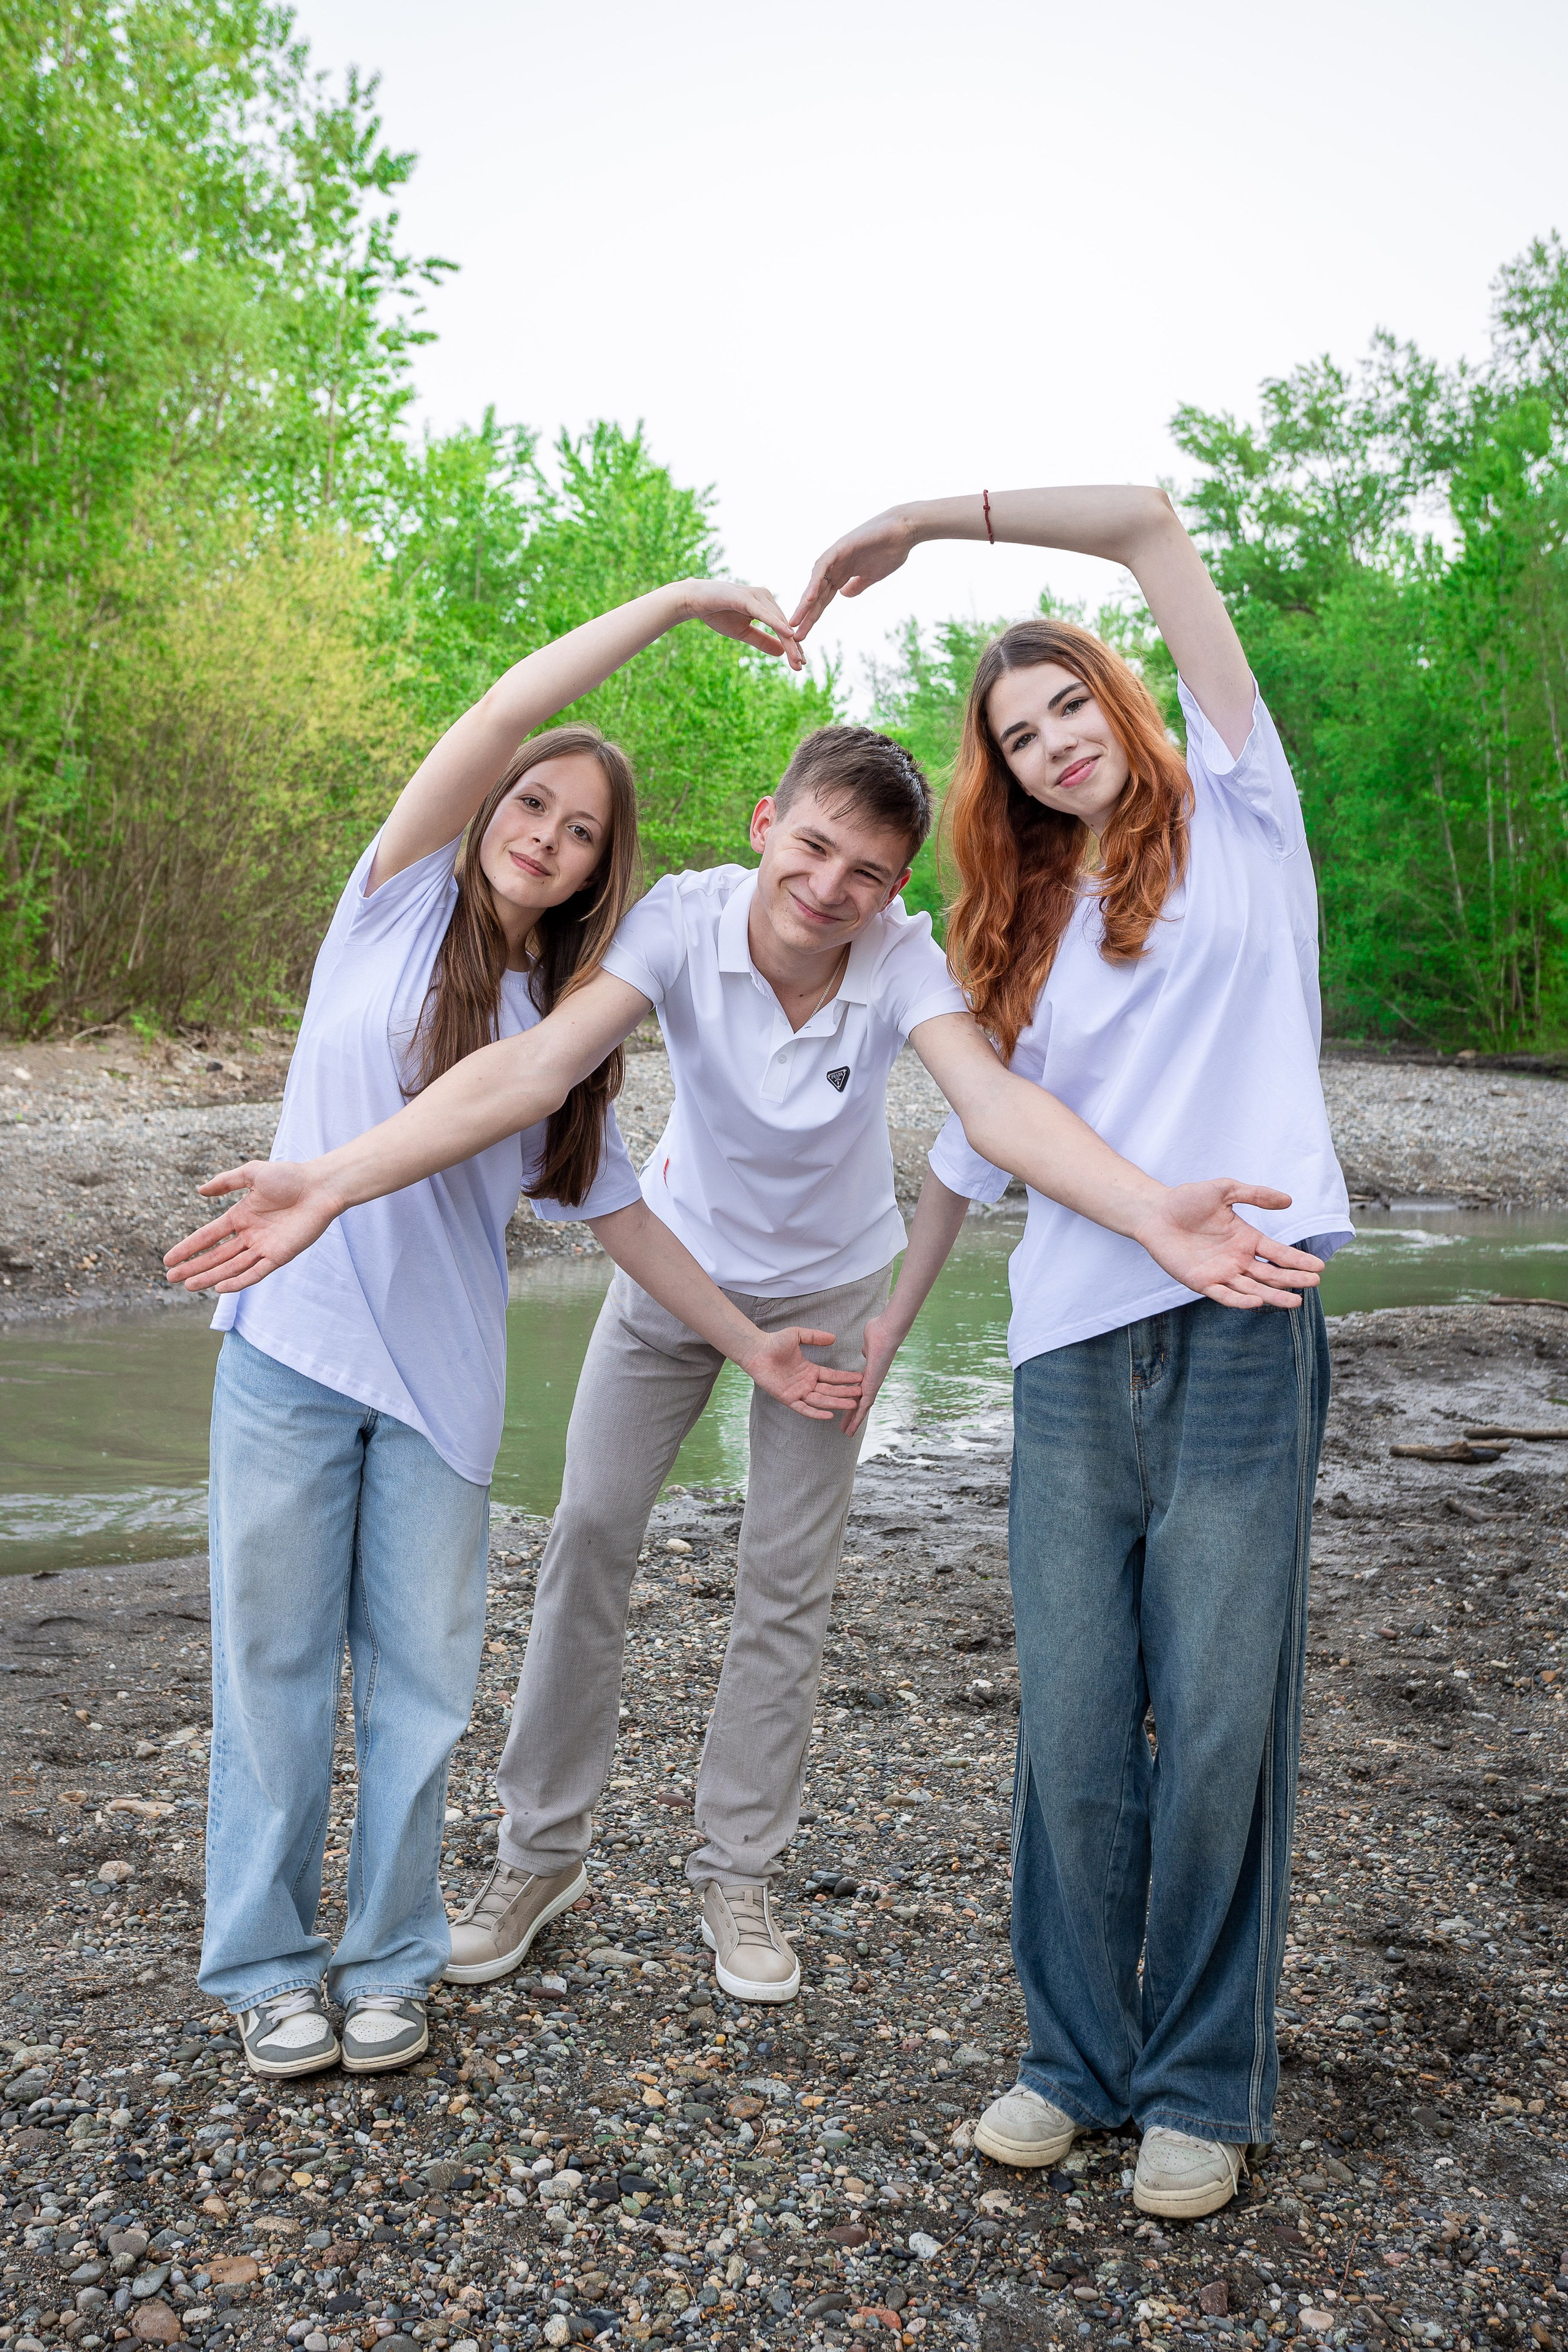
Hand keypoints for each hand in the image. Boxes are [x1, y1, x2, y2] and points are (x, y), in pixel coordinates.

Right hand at [163, 1159, 340, 1293]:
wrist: (320, 1186)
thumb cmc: (289, 1176)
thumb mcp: (252, 1173)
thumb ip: (225, 1182)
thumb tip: (199, 1190)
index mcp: (241, 1216)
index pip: (208, 1236)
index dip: (188, 1247)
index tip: (169, 1259)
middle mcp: (250, 1234)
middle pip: (216, 1255)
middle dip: (193, 1267)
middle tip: (172, 1278)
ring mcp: (264, 1247)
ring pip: (231, 1267)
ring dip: (210, 1277)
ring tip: (188, 1286)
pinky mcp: (280, 1256)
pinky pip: (255, 1272)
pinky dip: (238, 1281)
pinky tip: (220, 1288)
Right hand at [681, 579, 804, 670]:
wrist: (695, 600)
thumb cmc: (718, 613)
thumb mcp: (743, 632)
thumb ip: (762, 640)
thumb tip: (781, 652)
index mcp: (766, 605)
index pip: (783, 628)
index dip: (792, 647)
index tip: (800, 664)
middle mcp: (765, 597)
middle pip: (784, 626)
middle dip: (793, 647)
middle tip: (801, 666)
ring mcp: (757, 596)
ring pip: (777, 621)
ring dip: (788, 640)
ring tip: (797, 657)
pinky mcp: (746, 597)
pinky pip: (764, 613)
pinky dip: (776, 624)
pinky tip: (787, 634)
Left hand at [741, 1326, 864, 1422]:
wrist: (757, 1350)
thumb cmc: (774, 1342)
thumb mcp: (798, 1335)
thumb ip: (815, 1337)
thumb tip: (833, 1338)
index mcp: (810, 1370)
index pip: (832, 1377)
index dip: (846, 1378)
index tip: (860, 1379)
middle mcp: (806, 1383)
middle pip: (830, 1390)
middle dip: (846, 1393)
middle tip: (861, 1394)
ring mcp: (798, 1392)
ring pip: (821, 1400)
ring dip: (836, 1403)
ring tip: (851, 1405)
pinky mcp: (788, 1398)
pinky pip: (804, 1408)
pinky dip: (816, 1413)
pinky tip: (829, 1416)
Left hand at [789, 508, 918, 639]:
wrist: (904, 531)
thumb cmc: (891, 551)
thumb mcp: (872, 576)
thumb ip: (857, 585)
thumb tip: (843, 595)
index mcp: (841, 575)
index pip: (823, 600)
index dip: (812, 617)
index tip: (803, 635)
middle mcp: (834, 567)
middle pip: (815, 595)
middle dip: (804, 615)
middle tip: (793, 635)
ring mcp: (835, 557)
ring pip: (815, 583)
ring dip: (805, 603)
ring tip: (795, 622)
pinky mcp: (840, 548)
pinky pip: (823, 567)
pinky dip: (814, 583)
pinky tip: (808, 598)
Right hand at [842, 1305, 907, 1436]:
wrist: (887, 1331)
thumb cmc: (878, 1332)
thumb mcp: (867, 1344)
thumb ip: (866, 1350)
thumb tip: (866, 1350)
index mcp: (869, 1373)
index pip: (859, 1391)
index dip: (852, 1400)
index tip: (846, 1406)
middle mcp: (872, 1381)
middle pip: (860, 1402)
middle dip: (851, 1415)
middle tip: (845, 1427)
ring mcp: (873, 1385)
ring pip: (863, 1408)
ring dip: (855, 1421)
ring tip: (847, 1433)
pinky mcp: (873, 1386)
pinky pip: (865, 1405)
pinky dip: (858, 1417)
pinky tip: (852, 1427)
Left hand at [1132, 1183, 1322, 1308]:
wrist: (1155, 1211)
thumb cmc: (1187, 1199)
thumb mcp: (1225, 1190)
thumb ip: (1255, 1194)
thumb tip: (1288, 1200)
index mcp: (1246, 1239)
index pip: (1278, 1253)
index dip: (1298, 1261)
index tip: (1319, 1267)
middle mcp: (1237, 1258)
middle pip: (1270, 1273)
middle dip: (1292, 1279)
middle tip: (1314, 1283)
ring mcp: (1220, 1272)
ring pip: (1253, 1288)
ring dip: (1274, 1295)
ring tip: (1295, 1301)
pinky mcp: (1201, 1282)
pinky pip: (1224, 1294)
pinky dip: (1240, 1300)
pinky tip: (1258, 1300)